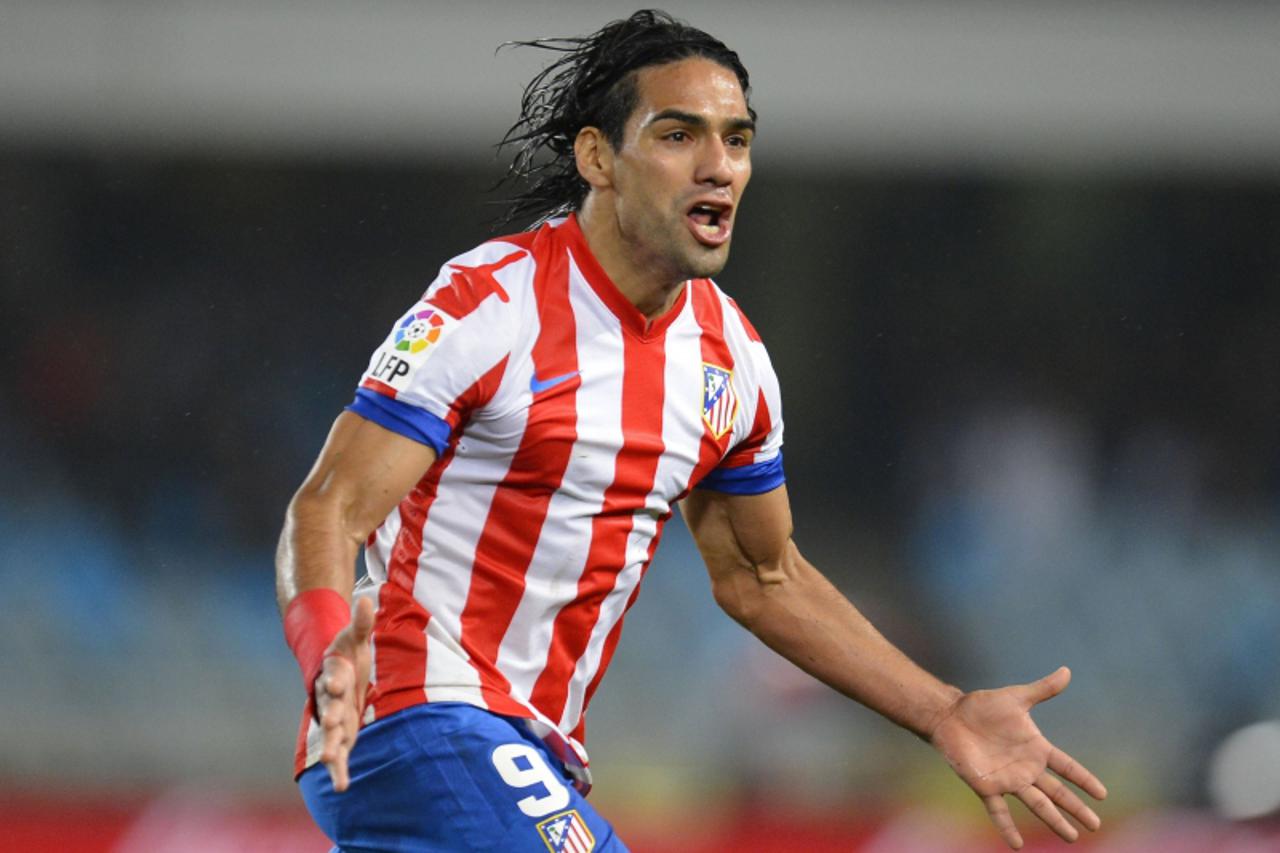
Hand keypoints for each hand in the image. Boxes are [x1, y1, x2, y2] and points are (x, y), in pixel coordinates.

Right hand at [315, 596, 374, 792]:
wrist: (335, 669)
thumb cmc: (346, 652)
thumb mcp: (354, 637)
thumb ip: (361, 623)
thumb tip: (366, 599)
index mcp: (332, 672)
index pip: (332, 675)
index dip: (333, 680)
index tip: (335, 684)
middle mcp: (329, 698)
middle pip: (328, 708)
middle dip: (331, 717)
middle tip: (333, 725)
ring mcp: (333, 717)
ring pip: (331, 734)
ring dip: (331, 748)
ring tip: (331, 763)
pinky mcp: (341, 733)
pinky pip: (339, 752)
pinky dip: (339, 768)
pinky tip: (342, 786)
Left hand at [929, 666, 1106, 848]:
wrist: (951, 715)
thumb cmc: (983, 706)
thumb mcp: (1016, 697)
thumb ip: (1042, 689)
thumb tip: (1067, 671)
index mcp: (1036, 748)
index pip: (1067, 767)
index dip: (1084, 779)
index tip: (1102, 794)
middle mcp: (1025, 768)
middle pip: (1057, 792)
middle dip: (1076, 808)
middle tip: (1094, 825)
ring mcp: (1007, 779)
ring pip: (1036, 804)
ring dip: (1053, 820)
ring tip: (1071, 837)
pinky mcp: (986, 786)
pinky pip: (998, 811)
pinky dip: (1006, 827)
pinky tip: (1015, 845)